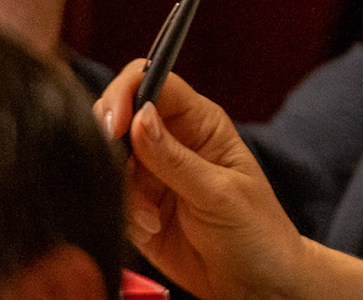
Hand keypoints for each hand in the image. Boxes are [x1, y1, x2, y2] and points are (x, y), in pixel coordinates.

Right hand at [100, 65, 316, 299]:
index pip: (155, 82)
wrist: (255, 281)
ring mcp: (151, 174)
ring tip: (150, 217)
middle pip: (120, 116)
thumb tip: (140, 116)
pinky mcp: (135, 206)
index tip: (113, 123)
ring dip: (119, 188)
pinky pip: (107, 196)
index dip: (127, 92)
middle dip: (110, 143)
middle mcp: (172, 141)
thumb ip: (175, 159)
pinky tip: (149, 228)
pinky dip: (119, 213)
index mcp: (201, 123)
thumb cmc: (255, 230)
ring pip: (107, 159)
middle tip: (123, 177)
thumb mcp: (219, 193)